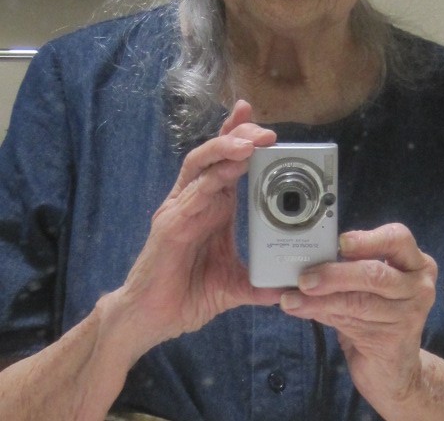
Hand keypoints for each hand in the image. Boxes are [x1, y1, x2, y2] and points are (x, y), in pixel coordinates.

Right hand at [114, 100, 280, 358]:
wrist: (153, 318)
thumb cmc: (189, 294)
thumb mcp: (234, 285)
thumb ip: (260, 283)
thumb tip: (289, 289)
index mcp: (214, 206)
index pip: (228, 162)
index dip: (241, 138)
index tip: (264, 125)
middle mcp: (196, 200)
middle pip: (215, 154)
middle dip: (238, 136)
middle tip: (264, 131)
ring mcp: (180, 210)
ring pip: (199, 166)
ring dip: (223, 151)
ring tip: (248, 144)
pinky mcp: (169, 226)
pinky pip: (189, 198)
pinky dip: (206, 184)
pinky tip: (223, 176)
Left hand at [280, 223, 436, 412]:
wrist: (392, 368)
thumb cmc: (375, 314)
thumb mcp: (363, 285)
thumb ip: (343, 268)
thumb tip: (298, 258)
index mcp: (414, 261)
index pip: (398, 238)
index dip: (367, 240)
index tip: (339, 242)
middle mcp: (419, 285)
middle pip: (375, 273)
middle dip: (334, 274)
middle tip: (304, 278)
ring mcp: (410, 315)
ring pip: (358, 302)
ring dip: (318, 299)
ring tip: (290, 298)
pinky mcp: (394, 341)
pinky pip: (350, 323)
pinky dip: (320, 314)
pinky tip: (300, 310)